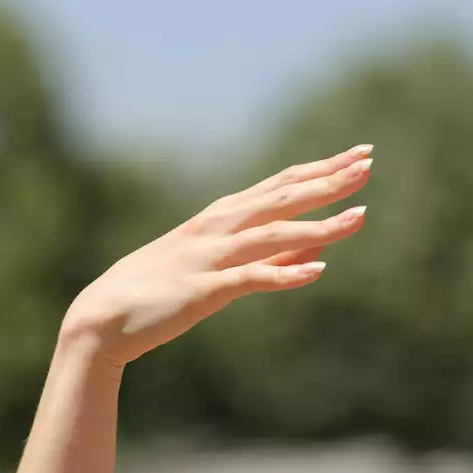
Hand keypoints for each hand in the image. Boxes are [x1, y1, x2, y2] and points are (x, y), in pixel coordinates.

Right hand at [59, 144, 373, 368]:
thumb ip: (275, 251)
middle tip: (368, 164)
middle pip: (283, 197)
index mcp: (224, 215)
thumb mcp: (225, 262)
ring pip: (275, 233)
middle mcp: (220, 226)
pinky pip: (250, 278)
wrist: (104, 318)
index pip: (283, 182)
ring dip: (321, 224)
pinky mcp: (203, 289)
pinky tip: (317, 271)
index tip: (360, 154)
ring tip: (360, 217)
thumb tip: (322, 240)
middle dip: (329, 181)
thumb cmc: (166, 287)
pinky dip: (285, 273)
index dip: (324, 168)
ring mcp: (211, 255)